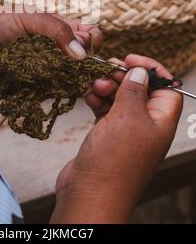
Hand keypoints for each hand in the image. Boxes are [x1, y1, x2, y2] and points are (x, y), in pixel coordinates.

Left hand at [0, 8, 101, 94]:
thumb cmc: (0, 22)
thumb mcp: (32, 17)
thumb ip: (57, 30)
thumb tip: (81, 54)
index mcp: (62, 28)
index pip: (91, 35)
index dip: (92, 40)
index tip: (84, 43)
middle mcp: (60, 49)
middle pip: (86, 59)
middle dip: (85, 62)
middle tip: (71, 61)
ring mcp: (52, 69)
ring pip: (75, 78)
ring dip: (73, 78)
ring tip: (60, 74)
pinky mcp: (39, 87)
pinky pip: (57, 91)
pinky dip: (58, 89)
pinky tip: (51, 83)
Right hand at [52, 55, 182, 223]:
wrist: (89, 193)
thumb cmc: (114, 159)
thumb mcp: (128, 117)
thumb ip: (135, 89)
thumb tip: (141, 71)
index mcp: (161, 121)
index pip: (166, 87)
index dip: (151, 69)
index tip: (130, 59)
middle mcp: (146, 125)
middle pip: (140, 89)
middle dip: (123, 77)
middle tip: (106, 71)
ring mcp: (125, 131)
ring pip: (120, 98)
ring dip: (107, 87)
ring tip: (94, 87)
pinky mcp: (106, 135)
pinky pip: (105, 109)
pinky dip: (97, 100)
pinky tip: (88, 98)